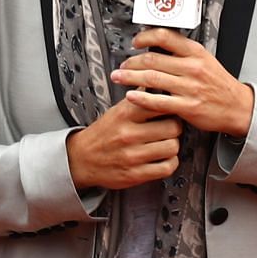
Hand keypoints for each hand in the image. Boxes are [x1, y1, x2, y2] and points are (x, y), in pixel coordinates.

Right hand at [65, 95, 182, 190]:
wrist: (81, 159)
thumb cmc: (102, 134)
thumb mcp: (116, 110)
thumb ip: (138, 99)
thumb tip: (157, 83)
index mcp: (124, 115)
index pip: (160, 104)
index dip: (171, 106)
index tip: (170, 109)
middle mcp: (128, 134)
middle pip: (173, 127)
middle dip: (175, 127)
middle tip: (169, 128)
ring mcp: (132, 156)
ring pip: (173, 147)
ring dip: (172, 146)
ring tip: (165, 143)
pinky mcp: (135, 174)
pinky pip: (167, 168)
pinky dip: (170, 163)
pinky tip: (163, 158)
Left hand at [112, 28, 254, 136]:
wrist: (238, 107)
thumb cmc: (219, 84)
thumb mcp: (205, 60)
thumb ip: (183, 53)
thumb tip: (157, 45)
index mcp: (196, 52)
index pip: (165, 37)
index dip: (145, 37)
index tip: (135, 42)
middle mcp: (192, 67)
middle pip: (153, 59)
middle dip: (131, 62)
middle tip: (121, 65)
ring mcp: (190, 87)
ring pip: (152, 78)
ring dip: (130, 78)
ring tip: (118, 77)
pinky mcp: (188, 106)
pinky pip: (159, 101)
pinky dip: (141, 98)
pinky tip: (130, 96)